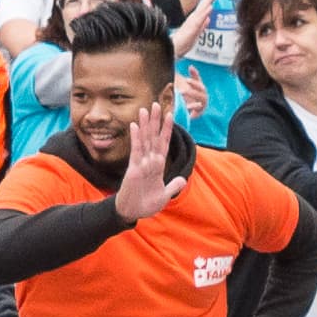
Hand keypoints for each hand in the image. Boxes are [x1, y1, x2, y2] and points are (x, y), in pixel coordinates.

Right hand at [110, 93, 182, 224]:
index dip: (167, 129)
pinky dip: (136, 138)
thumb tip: (183, 180)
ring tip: (145, 109)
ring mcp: (142, 163)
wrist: (133, 212)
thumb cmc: (146, 204)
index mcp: (158, 166)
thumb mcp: (164, 195)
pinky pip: (136, 151)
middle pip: (154, 136)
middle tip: (156, 103)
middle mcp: (150, 161)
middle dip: (155, 121)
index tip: (170, 115)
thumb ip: (173, 186)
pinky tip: (135, 126)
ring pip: (145, 140)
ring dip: (146, 124)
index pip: (163, 143)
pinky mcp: (134, 168)